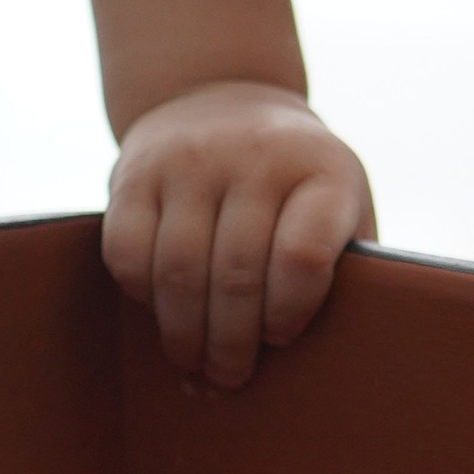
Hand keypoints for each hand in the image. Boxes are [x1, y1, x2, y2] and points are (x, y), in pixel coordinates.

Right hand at [101, 82, 375, 388]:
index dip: (291, 310)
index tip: (282, 338)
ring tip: (194, 363)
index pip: (304, 256)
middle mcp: (257, 158)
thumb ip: (346, 262)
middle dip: (232, 343)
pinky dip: (142, 295)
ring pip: (179, 270)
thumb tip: (342, 353)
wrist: (222, 94)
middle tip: (229, 379)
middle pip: (237, 274)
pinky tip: (160, 313)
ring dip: (184, 333)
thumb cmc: (296, 180)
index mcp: (323, 172)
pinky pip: (128, 251)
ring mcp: (191, 161)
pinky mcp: (136, 171)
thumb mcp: (340, 201)